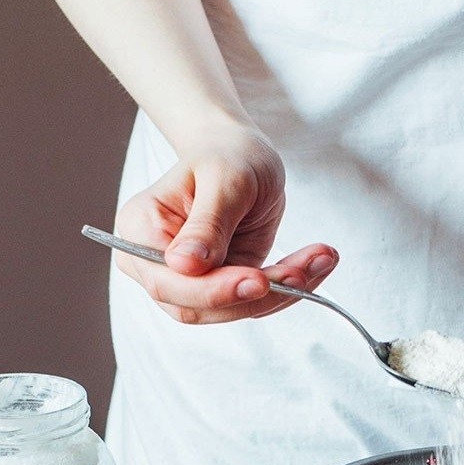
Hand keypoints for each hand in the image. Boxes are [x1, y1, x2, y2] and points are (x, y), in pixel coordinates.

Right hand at [114, 121, 338, 322]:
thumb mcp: (223, 179)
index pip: (168, 282)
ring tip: (322, 258)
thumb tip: (184, 265)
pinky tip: (318, 262)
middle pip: (198, 307)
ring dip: (283, 292)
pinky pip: (257, 301)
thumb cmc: (226, 155)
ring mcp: (192, 280)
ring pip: (234, 310)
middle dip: (256, 296)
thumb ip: (207, 224)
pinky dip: (292, 287)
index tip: (259, 279)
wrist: (241, 154)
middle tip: (301, 273)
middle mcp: (158, 264)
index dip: (213, 290)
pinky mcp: (225, 285)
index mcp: (141, 231)